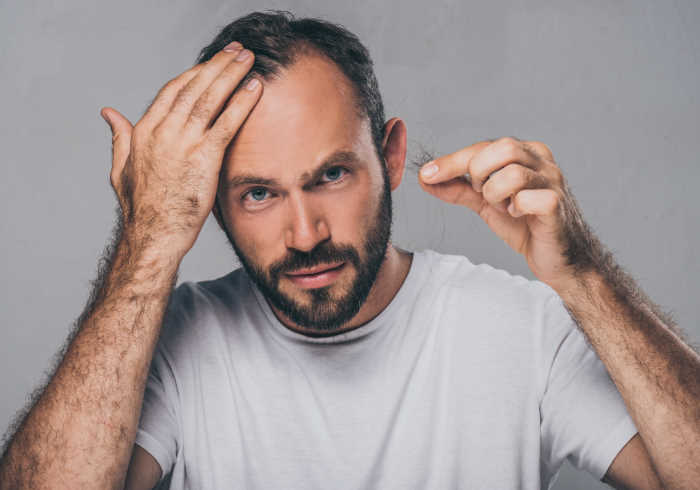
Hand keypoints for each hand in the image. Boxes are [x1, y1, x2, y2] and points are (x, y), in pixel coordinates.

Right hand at [100, 42, 261, 257]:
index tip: (212, 64)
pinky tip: (255, 87)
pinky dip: (242, 102)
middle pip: (193, 87)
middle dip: (217, 65)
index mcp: (144, 131)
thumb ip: (119, 137)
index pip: (172, 91)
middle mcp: (162, 131)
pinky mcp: (203, 157)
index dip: (194, 74)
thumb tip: (108, 113)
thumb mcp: (121, 168)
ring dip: (231, 74)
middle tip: (236, 50)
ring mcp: (183, 142)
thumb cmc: (141, 208)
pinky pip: (227, 123)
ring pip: (209, 98)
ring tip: (248, 59)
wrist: (153, 235)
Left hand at [418, 137, 599, 287]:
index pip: (483, 147)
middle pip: (502, 148)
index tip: (426, 174)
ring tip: (504, 208)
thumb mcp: (485, 204)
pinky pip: (528, 198)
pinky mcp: (557, 205)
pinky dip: (516, 208)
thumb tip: (425, 178)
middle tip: (483, 196)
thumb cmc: (524, 226)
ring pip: (513, 173)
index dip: (452, 161)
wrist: (557, 259)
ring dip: (496, 195)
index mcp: (525, 153)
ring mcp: (553, 181)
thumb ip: (458, 189)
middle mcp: (541, 160)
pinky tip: (519, 216)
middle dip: (479, 174)